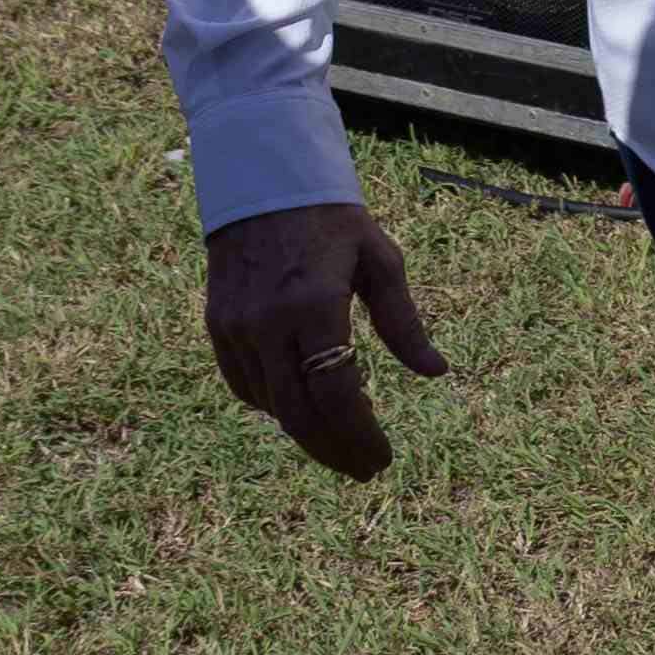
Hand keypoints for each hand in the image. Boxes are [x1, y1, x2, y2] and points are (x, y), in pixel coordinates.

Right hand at [204, 201, 449, 481]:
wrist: (262, 185)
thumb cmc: (333, 220)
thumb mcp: (380, 260)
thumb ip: (403, 322)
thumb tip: (436, 372)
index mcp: (314, 305)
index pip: (335, 394)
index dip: (360, 435)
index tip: (383, 459)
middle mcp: (268, 323)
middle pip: (299, 415)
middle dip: (335, 450)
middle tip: (365, 469)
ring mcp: (236, 328)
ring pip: (272, 407)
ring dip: (309, 434)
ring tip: (345, 442)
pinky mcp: (218, 327)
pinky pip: (247, 388)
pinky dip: (278, 409)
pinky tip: (306, 412)